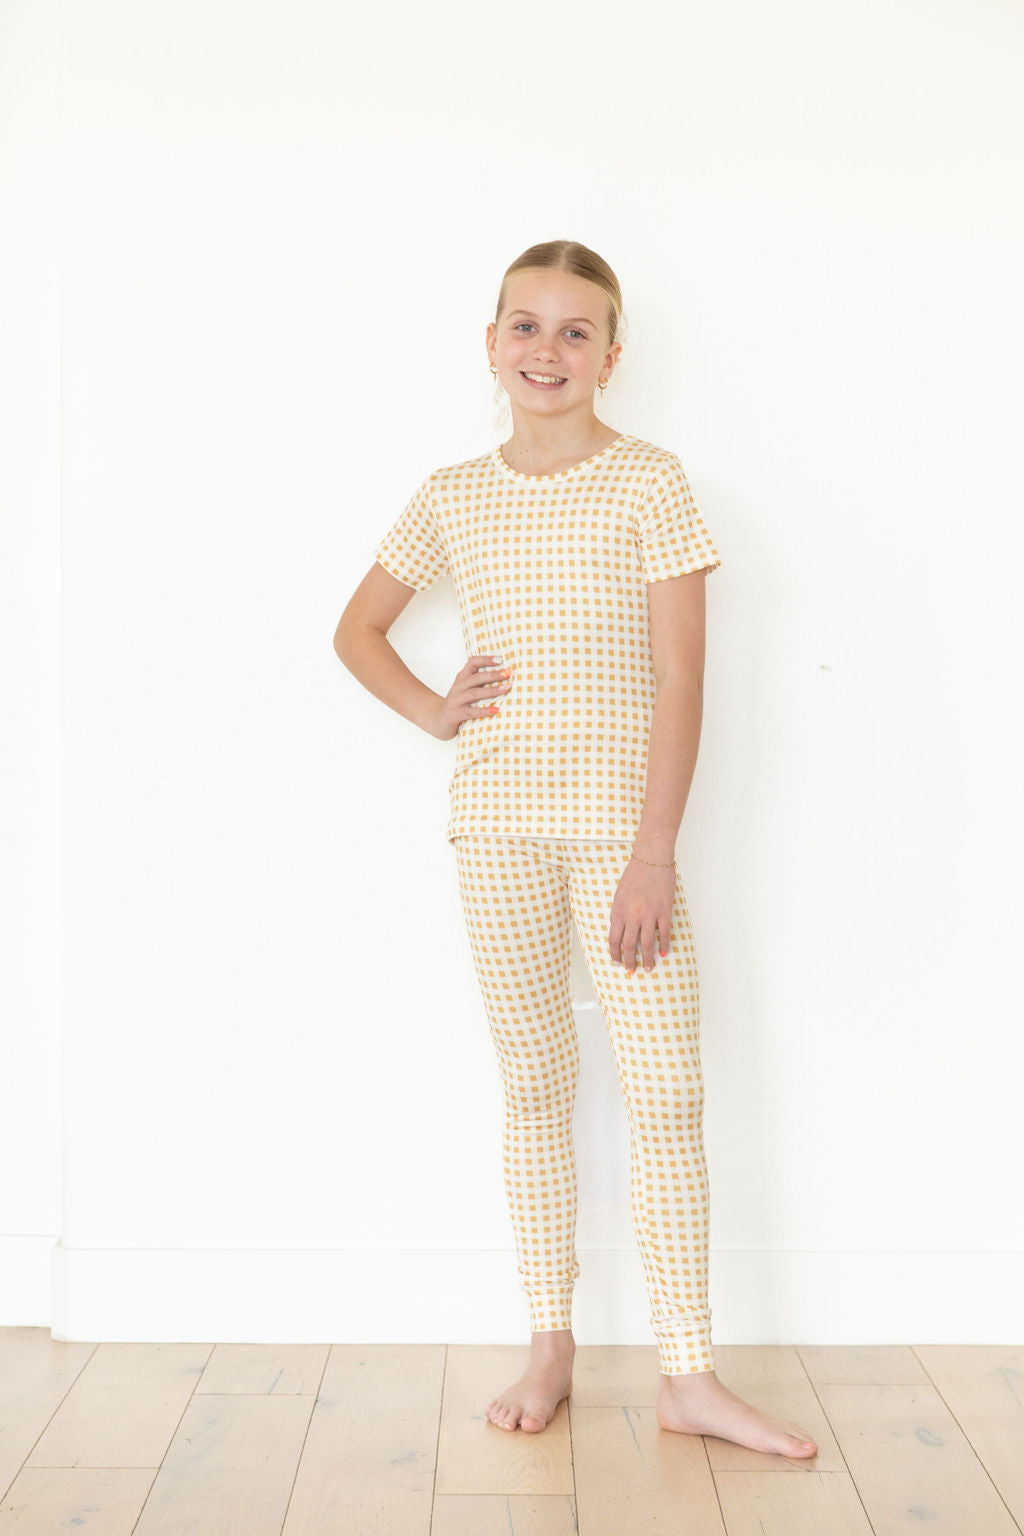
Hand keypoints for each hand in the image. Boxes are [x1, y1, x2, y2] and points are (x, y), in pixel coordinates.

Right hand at [426, 654, 512, 740]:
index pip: (472, 663)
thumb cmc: (458, 703)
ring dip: (492, 690)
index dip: (486, 659)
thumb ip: (479, 681)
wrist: (438, 719)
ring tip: (506, 688)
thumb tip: (504, 674)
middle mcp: (458, 687)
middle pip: (476, 677)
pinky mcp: (455, 714)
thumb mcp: (466, 689)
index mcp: (462, 678)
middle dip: (493, 675)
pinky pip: (471, 712)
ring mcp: (456, 700)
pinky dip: (484, 711)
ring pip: (475, 693)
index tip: (500, 659)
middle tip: (508, 673)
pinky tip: (496, 710)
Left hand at [608, 856, 673, 974]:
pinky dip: (664, 945)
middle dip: (630, 962)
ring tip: (649, 968)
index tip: (617, 962)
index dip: (615, 954)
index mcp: (618, 912)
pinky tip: (663, 953)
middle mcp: (632, 916)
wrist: (650, 860)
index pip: (614, 940)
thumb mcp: (619, 896)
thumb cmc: (633, 875)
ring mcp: (649, 915)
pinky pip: (664, 933)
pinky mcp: (664, 911)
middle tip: (632, 972)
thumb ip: (619, 915)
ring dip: (647, 959)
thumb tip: (621, 933)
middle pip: (629, 946)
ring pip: (647, 944)